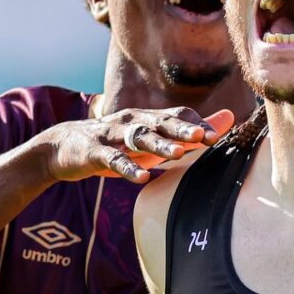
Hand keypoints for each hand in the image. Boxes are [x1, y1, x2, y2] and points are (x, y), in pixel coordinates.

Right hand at [38, 108, 234, 182]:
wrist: (63, 148)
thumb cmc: (116, 144)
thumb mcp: (153, 138)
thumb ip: (189, 130)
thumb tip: (230, 117)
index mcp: (147, 118)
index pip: (176, 115)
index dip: (196, 124)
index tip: (217, 136)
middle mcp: (132, 121)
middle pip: (160, 122)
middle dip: (181, 130)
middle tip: (202, 138)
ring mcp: (112, 135)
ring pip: (138, 137)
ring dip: (158, 145)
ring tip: (178, 155)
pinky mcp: (94, 152)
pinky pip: (113, 160)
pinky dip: (128, 169)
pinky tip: (142, 178)